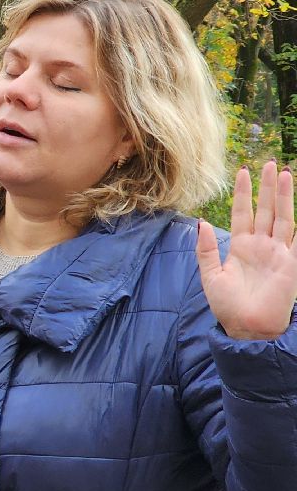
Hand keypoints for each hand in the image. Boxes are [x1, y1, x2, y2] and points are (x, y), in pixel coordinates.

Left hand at [197, 161, 296, 340]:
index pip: (243, 213)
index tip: (244, 172)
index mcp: (241, 247)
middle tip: (270, 163)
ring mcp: (277, 253)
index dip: (244, 193)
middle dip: (268, 187)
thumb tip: (202, 223)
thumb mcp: (210, 276)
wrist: (246, 328)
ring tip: (285, 173)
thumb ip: (206, 250)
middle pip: (266, 209)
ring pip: (282, 217)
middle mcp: (261, 246)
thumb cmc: (228, 306)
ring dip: (284, 196)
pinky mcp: (290, 264)